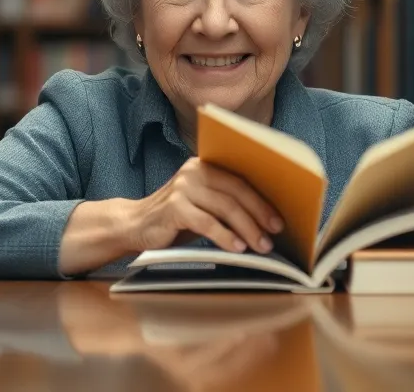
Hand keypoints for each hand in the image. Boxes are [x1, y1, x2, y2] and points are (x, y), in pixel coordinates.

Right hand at [127, 157, 283, 254]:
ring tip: (261, 247)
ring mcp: (182, 188)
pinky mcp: (173, 207)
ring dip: (247, 229)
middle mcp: (193, 171)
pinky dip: (225, 237)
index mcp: (204, 165)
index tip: (280, 221)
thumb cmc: (175, 219)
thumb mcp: (202, 206)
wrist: (134, 225)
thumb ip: (225, 204)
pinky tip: (237, 249)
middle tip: (274, 236)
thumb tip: (265, 220)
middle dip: (259, 216)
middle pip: (236, 193)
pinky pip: (207, 222)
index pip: (240, 181)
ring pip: (225, 208)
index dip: (263, 201)